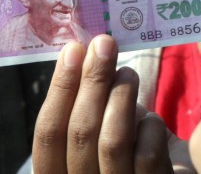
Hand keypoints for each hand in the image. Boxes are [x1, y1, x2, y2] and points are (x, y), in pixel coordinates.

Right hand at [33, 35, 176, 172]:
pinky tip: (152, 120)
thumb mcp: (95, 137)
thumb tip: (83, 53)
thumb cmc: (125, 156)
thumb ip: (84, 109)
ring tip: (128, 73)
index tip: (73, 49)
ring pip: (112, 141)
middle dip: (92, 80)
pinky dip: (150, 127)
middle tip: (104, 44)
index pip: (47, 135)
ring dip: (121, 96)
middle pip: (80, 132)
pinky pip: (147, 155)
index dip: (59, 88)